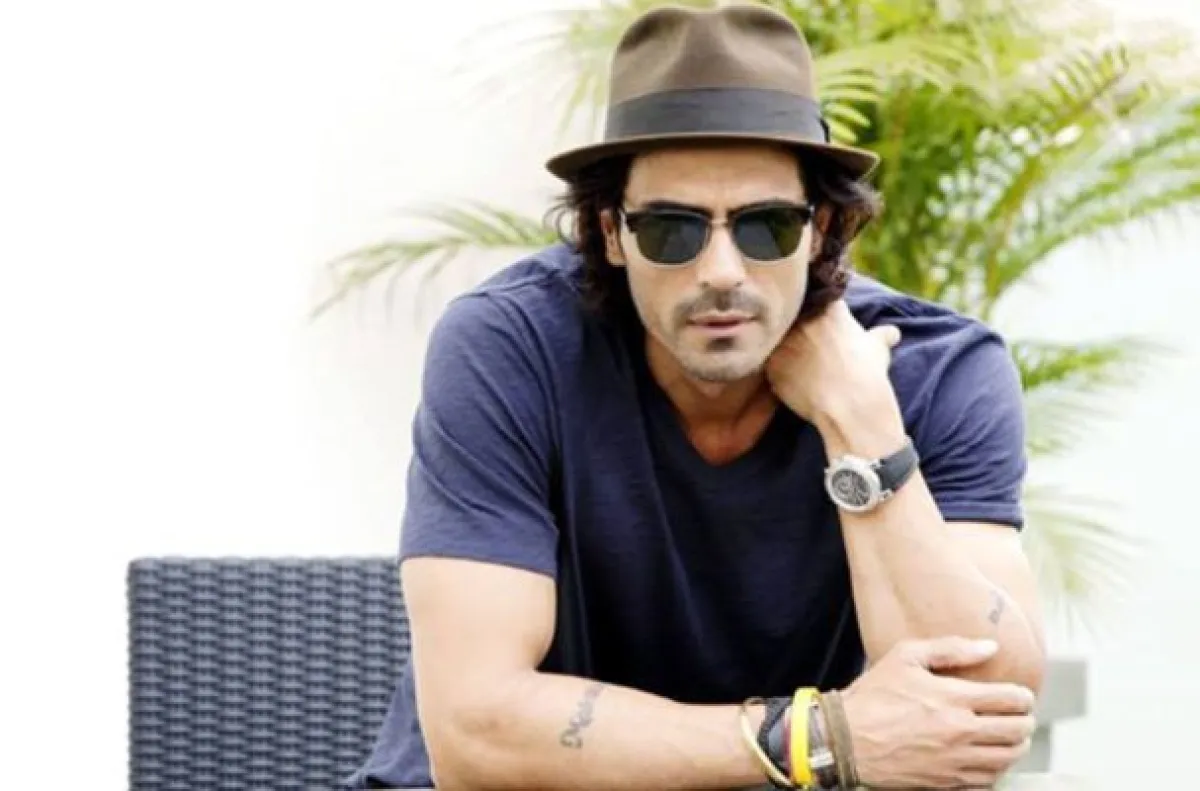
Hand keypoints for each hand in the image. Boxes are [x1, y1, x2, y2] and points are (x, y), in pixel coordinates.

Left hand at [765, 300, 899, 427]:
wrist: (851, 405)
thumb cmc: (868, 374)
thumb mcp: (878, 349)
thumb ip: (881, 335)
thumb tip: (893, 332)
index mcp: (827, 307)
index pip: (816, 296)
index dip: (816, 309)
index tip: (820, 324)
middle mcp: (800, 318)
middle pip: (791, 316)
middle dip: (796, 327)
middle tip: (808, 346)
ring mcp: (783, 340)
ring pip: (776, 339)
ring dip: (783, 348)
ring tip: (799, 364)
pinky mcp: (771, 365)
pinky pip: (769, 364)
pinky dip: (777, 371)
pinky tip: (791, 381)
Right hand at [840, 637, 1036, 788]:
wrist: (846, 739)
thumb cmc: (873, 697)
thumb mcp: (905, 657)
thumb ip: (950, 648)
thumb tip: (988, 647)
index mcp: (954, 698)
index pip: (1011, 699)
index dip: (1023, 696)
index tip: (1020, 695)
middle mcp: (961, 731)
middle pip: (1018, 731)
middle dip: (1026, 721)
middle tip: (1020, 716)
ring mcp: (955, 760)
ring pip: (1008, 758)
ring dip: (1016, 747)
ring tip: (1010, 738)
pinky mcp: (947, 782)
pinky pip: (988, 781)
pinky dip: (996, 770)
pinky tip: (987, 759)